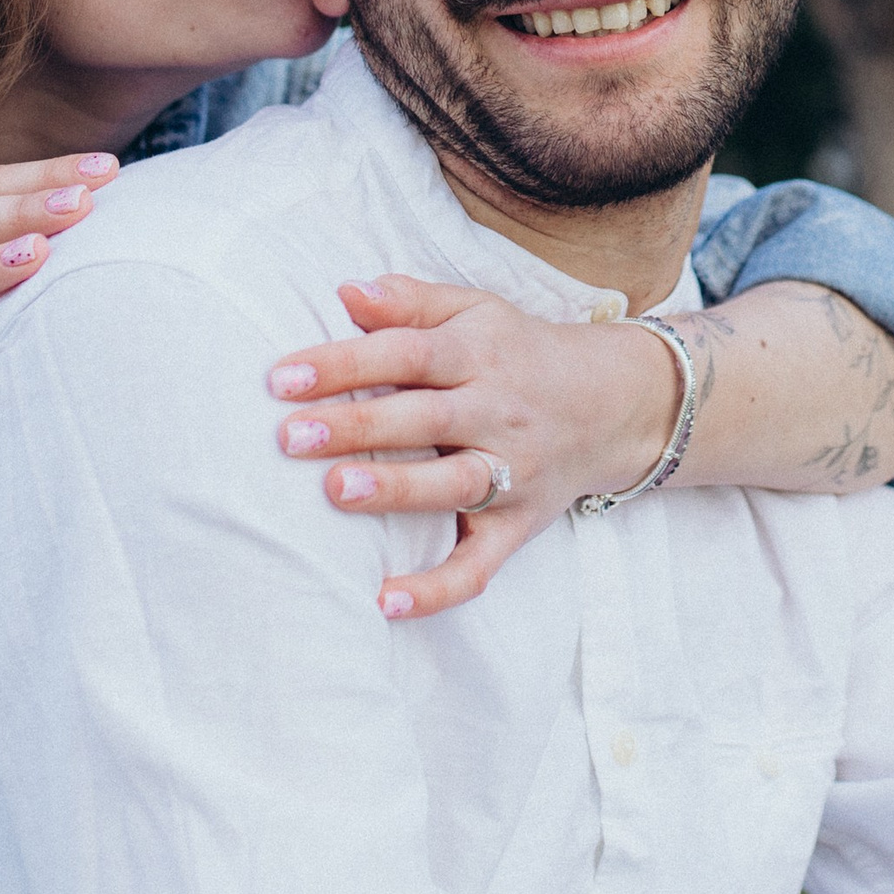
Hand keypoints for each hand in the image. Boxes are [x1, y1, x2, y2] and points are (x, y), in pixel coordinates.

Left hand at [268, 277, 677, 620]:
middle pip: (425, 418)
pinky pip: (479, 565)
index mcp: (480, 354)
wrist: (612, 404)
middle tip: (289, 436)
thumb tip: (346, 291)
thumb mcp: (474, 312)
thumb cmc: (516, 353)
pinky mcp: (517, 528)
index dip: (344, 363)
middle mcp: (499, 413)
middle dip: (357, 426)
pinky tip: (385, 602)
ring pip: (454, 485)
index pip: (407, 353)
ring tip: (337, 492)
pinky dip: (437, 589)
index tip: (281, 378)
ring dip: (396, 491)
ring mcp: (513, 474)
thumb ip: (410, 301)